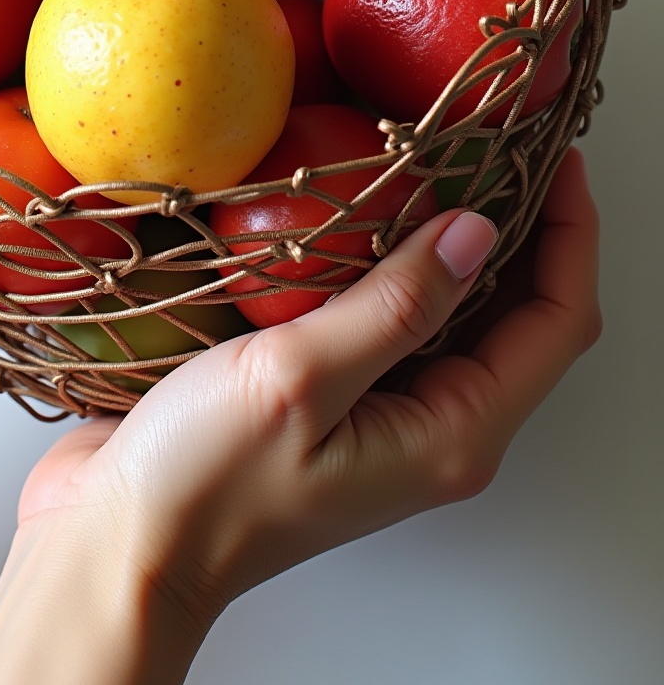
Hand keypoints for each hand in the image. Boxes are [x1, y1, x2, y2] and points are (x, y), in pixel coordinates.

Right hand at [0, 151, 598, 683]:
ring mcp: (380, 409)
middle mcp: (431, 424)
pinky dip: (392, 256)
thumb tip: (478, 230)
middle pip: (518, 314)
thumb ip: (395, 304)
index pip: (556, 323)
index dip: (572, 234)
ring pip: (454, 308)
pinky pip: (388, 313)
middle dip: (526, 227)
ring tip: (441, 155)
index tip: (555, 154)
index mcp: (451, 435)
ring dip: (457, 236)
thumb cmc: (202, 485)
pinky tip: (361, 207)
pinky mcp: (331, 393)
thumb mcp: (301, 378)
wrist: (116, 546)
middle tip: (500, 141)